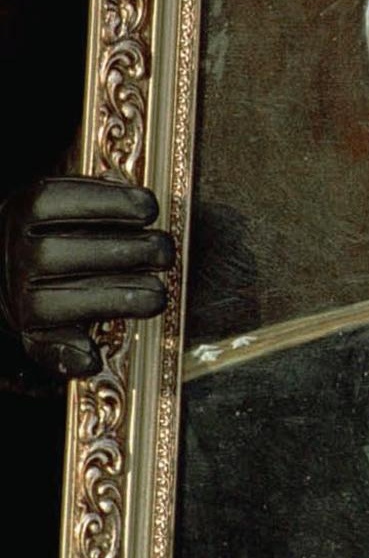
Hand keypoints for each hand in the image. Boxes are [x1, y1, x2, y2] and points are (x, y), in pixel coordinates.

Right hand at [2, 177, 173, 376]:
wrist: (14, 270)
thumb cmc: (64, 230)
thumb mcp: (71, 206)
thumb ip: (100, 201)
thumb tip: (143, 206)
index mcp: (26, 211)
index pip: (52, 201)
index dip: (105, 204)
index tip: (149, 209)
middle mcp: (15, 253)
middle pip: (55, 253)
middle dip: (120, 253)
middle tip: (164, 253)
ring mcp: (17, 295)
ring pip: (55, 301)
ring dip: (115, 299)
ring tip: (157, 294)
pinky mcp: (30, 331)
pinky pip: (44, 347)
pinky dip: (69, 355)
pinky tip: (93, 356)